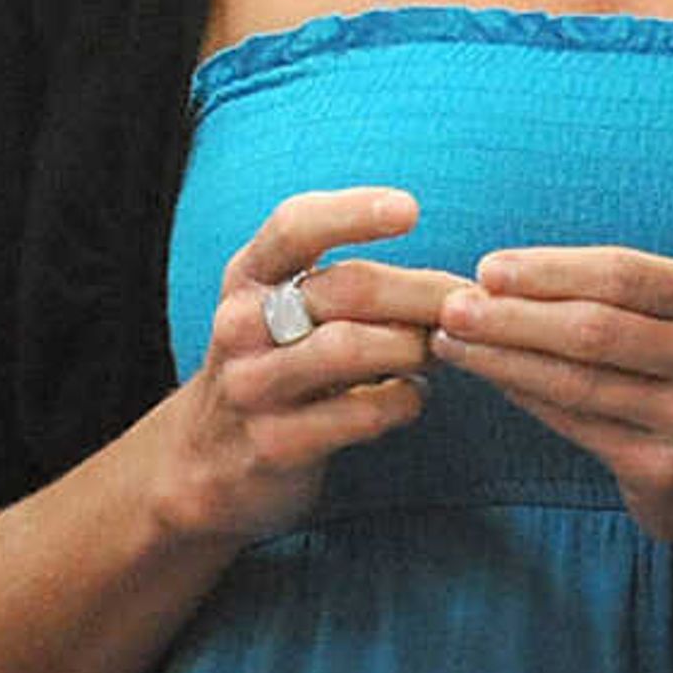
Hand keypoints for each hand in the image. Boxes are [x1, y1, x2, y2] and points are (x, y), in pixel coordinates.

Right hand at [154, 186, 468, 546]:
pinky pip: (358, 415)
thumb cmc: (268, 367)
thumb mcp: (277, 310)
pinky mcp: (274, 444)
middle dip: (420, 291)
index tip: (411, 209)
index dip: (352, 212)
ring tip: (439, 350)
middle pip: (343, 288)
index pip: (294, 226)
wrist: (203, 463)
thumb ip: (338, 284)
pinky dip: (402, 401)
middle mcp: (240, 325)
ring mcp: (253, 386)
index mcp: (247, 277)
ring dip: (413, 345)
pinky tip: (413, 396)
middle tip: (470, 300)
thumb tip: (445, 280)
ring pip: (350, 348)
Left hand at [428, 244, 672, 562]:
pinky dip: (524, 396)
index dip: (547, 269)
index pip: (621, 272)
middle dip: (512, 315)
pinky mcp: (665, 470)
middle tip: (451, 305)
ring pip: (577, 380)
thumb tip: (496, 277)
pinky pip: (575, 424)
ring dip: (503, 358)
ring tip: (451, 341)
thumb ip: (613, 292)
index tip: (486, 268)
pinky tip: (490, 378)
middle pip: (594, 327)